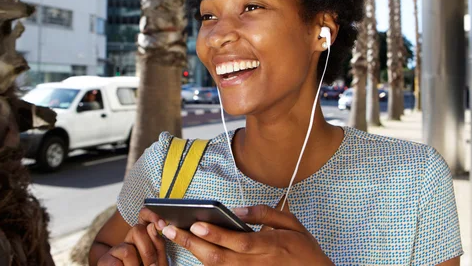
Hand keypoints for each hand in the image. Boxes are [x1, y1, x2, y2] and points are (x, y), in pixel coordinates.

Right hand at [98, 207, 167, 265]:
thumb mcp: (158, 262)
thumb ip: (158, 246)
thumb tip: (153, 226)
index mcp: (145, 238)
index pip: (144, 216)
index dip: (151, 215)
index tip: (161, 223)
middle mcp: (130, 241)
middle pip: (138, 230)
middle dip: (148, 251)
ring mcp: (116, 250)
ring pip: (129, 250)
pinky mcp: (105, 260)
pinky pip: (118, 260)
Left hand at [159, 205, 332, 265]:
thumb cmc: (303, 249)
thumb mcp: (292, 224)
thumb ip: (264, 214)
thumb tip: (237, 210)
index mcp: (269, 246)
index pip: (238, 242)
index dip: (217, 235)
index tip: (197, 225)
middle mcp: (256, 264)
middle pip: (219, 257)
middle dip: (191, 243)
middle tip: (168, 228)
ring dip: (192, 252)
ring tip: (172, 234)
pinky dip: (205, 262)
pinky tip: (189, 249)